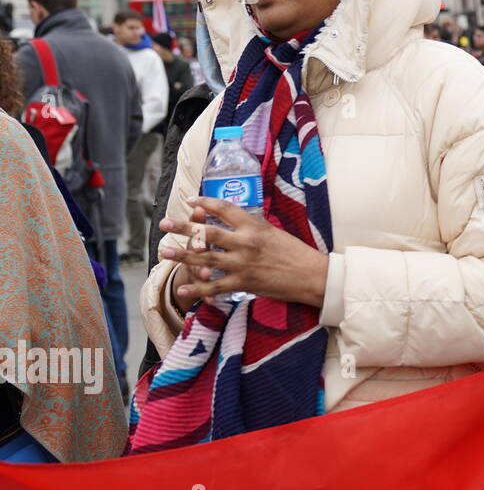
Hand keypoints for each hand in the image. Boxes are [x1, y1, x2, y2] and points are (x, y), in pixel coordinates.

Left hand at [159, 197, 328, 306]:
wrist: (312, 276)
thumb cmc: (296, 252)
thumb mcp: (274, 232)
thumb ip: (252, 227)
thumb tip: (233, 222)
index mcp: (255, 225)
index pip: (225, 208)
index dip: (205, 203)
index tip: (190, 200)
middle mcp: (246, 242)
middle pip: (208, 232)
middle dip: (183, 227)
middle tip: (165, 223)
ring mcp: (243, 263)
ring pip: (205, 258)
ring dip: (183, 254)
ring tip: (165, 250)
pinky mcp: (244, 283)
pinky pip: (215, 287)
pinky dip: (198, 289)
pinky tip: (183, 289)